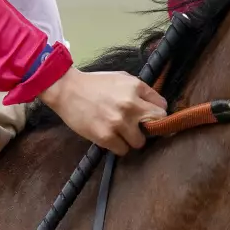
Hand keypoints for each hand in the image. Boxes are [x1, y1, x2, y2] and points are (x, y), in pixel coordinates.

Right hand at [40, 67, 167, 154]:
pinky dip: (118, 146)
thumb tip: (156, 105)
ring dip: (132, 139)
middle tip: (140, 128)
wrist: (66, 89)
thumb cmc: (95, 83)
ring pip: (140, 142)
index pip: (162, 107)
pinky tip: (110, 137)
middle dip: (150, 128)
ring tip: (121, 133)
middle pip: (156, 124)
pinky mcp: (105, 136)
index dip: (157, 113)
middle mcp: (130, 105)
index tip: (151, 117)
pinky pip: (123, 150)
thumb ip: (140, 91)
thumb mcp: (122, 78)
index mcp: (136, 87)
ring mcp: (118, 122)